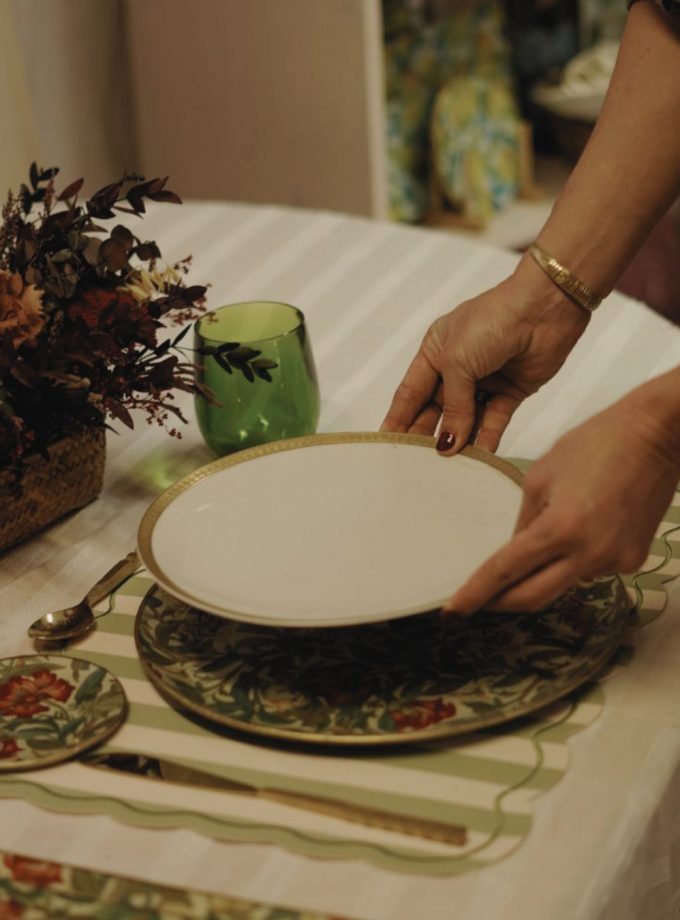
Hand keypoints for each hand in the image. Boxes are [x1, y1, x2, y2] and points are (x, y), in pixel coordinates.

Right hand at [381, 258, 588, 452]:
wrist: (544, 308)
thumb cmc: (491, 321)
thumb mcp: (458, 362)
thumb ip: (453, 406)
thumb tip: (448, 445)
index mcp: (435, 351)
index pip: (410, 392)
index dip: (398, 419)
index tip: (387, 444)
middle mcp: (457, 367)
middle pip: (436, 409)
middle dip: (426, 435)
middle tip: (415, 464)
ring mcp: (484, 380)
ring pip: (465, 419)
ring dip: (458, 441)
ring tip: (446, 468)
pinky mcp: (511, 392)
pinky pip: (493, 421)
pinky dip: (486, 439)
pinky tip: (478, 457)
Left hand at [445, 391, 679, 613]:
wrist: (658, 435)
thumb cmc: (598, 442)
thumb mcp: (542, 476)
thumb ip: (524, 521)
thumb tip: (514, 553)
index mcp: (560, 528)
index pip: (506, 571)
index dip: (476, 594)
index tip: (454, 608)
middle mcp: (589, 554)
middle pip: (533, 597)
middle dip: (502, 601)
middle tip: (479, 599)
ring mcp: (615, 561)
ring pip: (562, 581)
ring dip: (543, 570)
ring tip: (551, 527)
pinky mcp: (633, 560)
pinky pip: (589, 570)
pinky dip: (573, 557)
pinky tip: (581, 525)